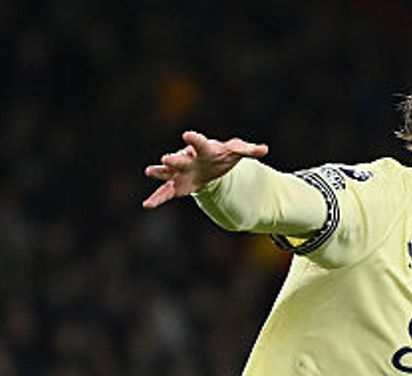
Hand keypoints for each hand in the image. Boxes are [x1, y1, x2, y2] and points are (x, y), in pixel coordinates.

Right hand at [143, 130, 268, 208]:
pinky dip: (156, 198)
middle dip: (174, 159)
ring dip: (160, 173)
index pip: (199, 143)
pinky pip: (165, 193)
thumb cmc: (223, 155)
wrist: (211, 164)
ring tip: (150, 171)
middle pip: (181, 159)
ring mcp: (181, 173)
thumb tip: (264, 150)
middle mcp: (189, 159)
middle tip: (166, 159)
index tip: (187, 135)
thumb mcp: (237, 151)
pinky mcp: (178, 186)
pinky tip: (147, 205)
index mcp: (203, 149)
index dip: (194, 140)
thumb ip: (249, 150)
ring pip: (169, 173)